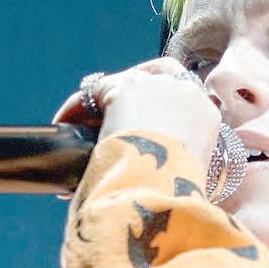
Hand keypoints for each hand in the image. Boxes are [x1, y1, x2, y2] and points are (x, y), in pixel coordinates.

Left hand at [51, 57, 224, 174]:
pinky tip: (63, 126)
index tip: (143, 121)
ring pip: (121, 83)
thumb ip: (186, 167)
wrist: (165, 183)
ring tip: (80, 127)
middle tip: (110, 115)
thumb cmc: (180, 189)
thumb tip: (170, 183)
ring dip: (102, 103)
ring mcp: (152, 84)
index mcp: (205, 113)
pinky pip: (93, 91)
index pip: (182, 94)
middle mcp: (182, 90)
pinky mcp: (122, 88)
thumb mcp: (195, 178)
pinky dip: (76, 108)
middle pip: (153, 77)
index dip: (159, 105)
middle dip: (131, 92)